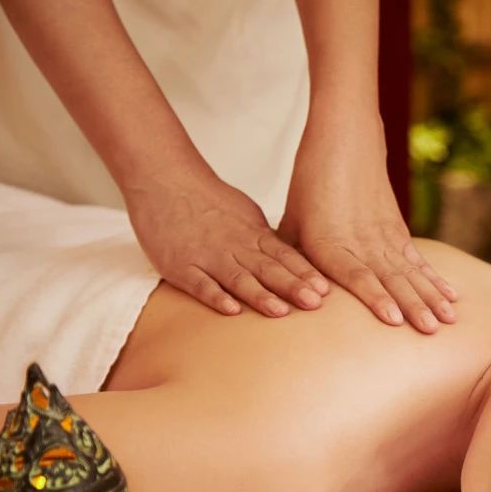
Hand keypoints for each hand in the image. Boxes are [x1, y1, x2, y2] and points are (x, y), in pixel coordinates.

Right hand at [125, 173, 329, 316]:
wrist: (164, 179)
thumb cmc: (208, 200)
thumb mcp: (247, 215)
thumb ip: (267, 240)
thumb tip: (294, 261)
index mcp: (253, 235)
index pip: (285, 256)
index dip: (305, 273)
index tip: (326, 289)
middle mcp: (234, 247)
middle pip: (268, 269)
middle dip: (293, 287)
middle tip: (315, 303)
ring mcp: (207, 257)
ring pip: (238, 279)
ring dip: (260, 296)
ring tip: (281, 312)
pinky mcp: (180, 266)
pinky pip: (200, 284)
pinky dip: (215, 297)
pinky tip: (231, 311)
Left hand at [279, 113, 457, 332]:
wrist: (345, 140)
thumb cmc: (310, 182)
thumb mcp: (291, 220)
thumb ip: (292, 258)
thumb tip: (286, 292)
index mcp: (330, 242)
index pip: (357, 275)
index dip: (376, 298)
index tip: (395, 320)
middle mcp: (361, 241)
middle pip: (392, 278)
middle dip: (414, 306)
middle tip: (432, 331)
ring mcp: (384, 235)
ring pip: (411, 271)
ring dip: (431, 297)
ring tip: (448, 320)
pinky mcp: (398, 229)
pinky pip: (418, 259)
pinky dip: (434, 278)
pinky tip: (450, 295)